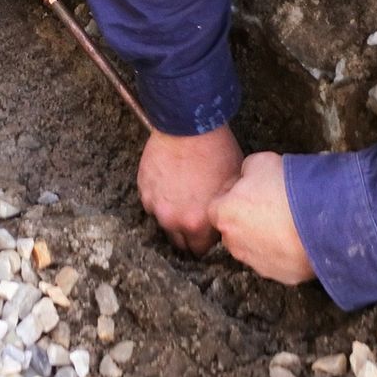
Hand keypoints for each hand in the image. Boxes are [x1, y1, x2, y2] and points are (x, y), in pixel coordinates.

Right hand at [139, 126, 243, 255]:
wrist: (189, 126)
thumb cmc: (216, 152)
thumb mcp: (233, 186)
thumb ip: (224, 210)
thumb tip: (224, 218)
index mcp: (197, 224)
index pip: (200, 250)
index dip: (206, 240)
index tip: (209, 232)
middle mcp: (173, 220)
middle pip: (178, 243)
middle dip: (187, 234)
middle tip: (196, 217)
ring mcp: (154, 205)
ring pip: (163, 221)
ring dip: (172, 214)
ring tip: (184, 195)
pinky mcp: (143, 189)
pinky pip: (151, 202)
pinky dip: (160, 197)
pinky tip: (172, 182)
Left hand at [207, 153, 315, 285]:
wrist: (322, 220)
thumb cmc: (287, 188)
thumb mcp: (260, 161)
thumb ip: (245, 171)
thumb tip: (246, 176)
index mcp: (223, 214)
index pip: (217, 204)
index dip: (233, 194)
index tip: (251, 189)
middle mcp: (233, 244)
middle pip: (234, 229)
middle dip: (247, 218)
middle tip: (270, 205)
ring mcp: (256, 263)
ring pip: (254, 247)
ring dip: (265, 236)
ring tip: (288, 221)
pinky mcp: (279, 276)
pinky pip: (277, 261)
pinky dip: (284, 251)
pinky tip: (299, 237)